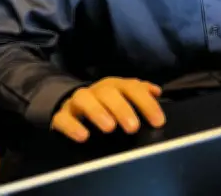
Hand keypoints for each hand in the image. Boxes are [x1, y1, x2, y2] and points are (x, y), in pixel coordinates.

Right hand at [51, 77, 165, 142]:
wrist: (72, 104)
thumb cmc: (105, 103)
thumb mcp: (123, 95)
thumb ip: (141, 93)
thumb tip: (157, 92)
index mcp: (114, 85)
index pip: (132, 88)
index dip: (147, 103)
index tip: (158, 122)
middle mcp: (96, 90)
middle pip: (108, 93)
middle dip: (122, 109)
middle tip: (133, 128)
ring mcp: (76, 101)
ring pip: (84, 99)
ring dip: (97, 112)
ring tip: (109, 128)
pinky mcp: (61, 115)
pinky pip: (62, 118)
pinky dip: (72, 126)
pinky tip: (83, 136)